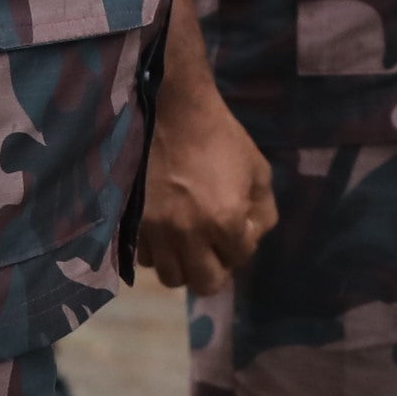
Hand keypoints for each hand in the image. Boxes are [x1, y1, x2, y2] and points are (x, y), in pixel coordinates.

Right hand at [136, 78, 276, 292]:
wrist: (170, 112)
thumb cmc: (220, 137)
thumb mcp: (258, 169)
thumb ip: (263, 210)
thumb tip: (253, 236)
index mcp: (225, 220)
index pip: (240, 258)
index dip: (243, 243)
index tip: (238, 223)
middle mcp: (189, 234)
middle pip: (205, 283)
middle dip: (215, 269)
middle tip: (214, 248)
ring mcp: (157, 231)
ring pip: (171, 277)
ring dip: (184, 264)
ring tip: (188, 242)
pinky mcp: (133, 224)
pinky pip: (145, 259)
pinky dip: (158, 252)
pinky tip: (165, 232)